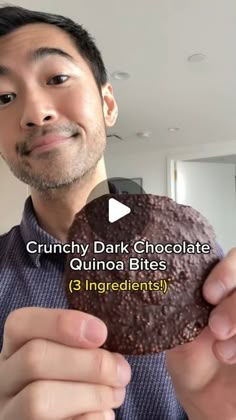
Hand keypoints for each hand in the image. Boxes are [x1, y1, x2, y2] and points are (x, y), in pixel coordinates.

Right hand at [0, 307, 130, 419]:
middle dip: (88, 363)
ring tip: (116, 393)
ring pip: (40, 400)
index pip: (22, 324)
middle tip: (121, 371)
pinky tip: (103, 414)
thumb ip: (80, 344)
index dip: (61, 323)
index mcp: (14, 349)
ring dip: (91, 394)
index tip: (101, 332)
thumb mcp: (70, 357)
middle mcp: (4, 380)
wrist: (63, 414)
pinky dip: (90, 419)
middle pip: (34, 358)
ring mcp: (10, 413)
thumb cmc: (72, 383)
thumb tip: (100, 335)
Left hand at [166, 248, 235, 419]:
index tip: (208, 293)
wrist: (207, 393)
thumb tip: (139, 276)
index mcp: (223, 282)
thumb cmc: (190, 352)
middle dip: (235, 302)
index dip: (226, 271)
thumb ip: (171, 298)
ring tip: (221, 351)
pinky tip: (230, 356)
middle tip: (216, 327)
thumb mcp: (176, 321)